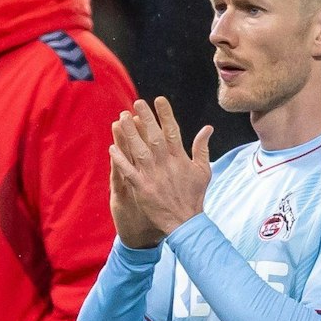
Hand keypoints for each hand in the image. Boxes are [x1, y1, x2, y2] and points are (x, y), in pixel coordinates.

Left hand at [109, 98, 211, 245]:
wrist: (185, 222)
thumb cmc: (194, 196)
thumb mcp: (203, 170)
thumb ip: (202, 148)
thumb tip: (207, 128)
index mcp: (180, 158)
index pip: (172, 131)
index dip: (165, 114)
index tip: (158, 99)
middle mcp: (166, 164)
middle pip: (153, 136)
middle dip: (145, 118)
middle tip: (136, 102)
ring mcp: (153, 176)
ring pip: (139, 150)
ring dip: (130, 134)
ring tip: (122, 118)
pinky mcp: (141, 188)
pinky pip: (128, 171)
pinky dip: (120, 160)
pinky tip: (112, 148)